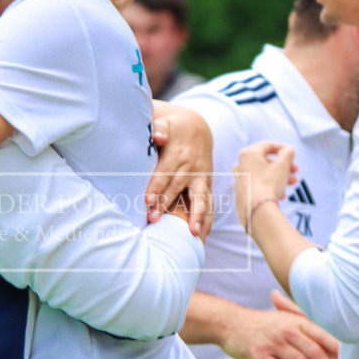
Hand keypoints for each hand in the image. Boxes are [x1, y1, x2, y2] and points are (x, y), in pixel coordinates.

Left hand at [145, 107, 213, 237]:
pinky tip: (203, 235)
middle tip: (154, 220)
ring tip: (193, 234)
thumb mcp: (166, 123)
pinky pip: (210, 203)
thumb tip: (158, 136)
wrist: (197, 128)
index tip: (148, 201)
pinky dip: (207, 219)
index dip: (157, 187)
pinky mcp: (208, 185)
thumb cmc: (174, 128)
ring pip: (200, 199)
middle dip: (167, 204)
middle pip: (178, 188)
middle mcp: (192, 168)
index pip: (165, 172)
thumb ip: (159, 129)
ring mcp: (202, 178)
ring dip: (197, 216)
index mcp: (179, 154)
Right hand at [221, 290, 337, 358]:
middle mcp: (287, 330)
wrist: (229, 322)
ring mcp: (273, 342)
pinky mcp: (259, 354)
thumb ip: (305, 323)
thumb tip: (329, 334)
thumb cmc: (260, 323)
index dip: (337, 354)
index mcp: (296, 321)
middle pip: (315, 354)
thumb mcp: (284, 318)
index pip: (324, 337)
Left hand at [233, 141, 296, 229]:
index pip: (268, 145)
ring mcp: (239, 179)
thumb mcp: (282, 165)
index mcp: (248, 153)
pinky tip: (281, 195)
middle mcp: (240, 164)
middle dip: (283, 166)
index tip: (292, 154)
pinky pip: (257, 185)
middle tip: (295, 171)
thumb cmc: (268, 184)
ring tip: (292, 183)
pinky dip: (269, 187)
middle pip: (265, 161)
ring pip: (263, 174)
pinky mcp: (241, 192)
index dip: (283, 148)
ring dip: (279, 177)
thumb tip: (288, 149)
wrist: (256, 209)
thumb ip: (287, 153)